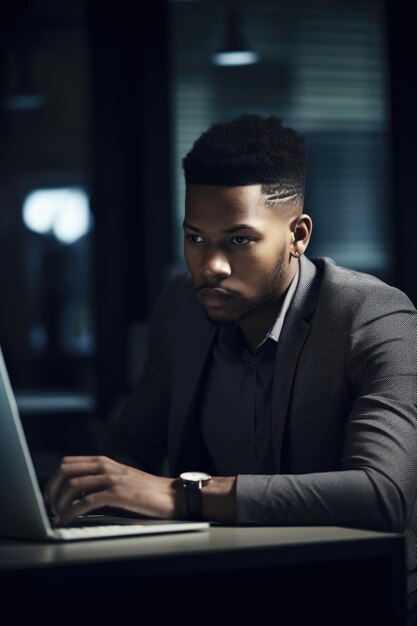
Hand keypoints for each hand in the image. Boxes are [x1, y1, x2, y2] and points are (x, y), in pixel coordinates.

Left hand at [43, 455, 178, 525]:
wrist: (171, 495)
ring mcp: (112, 478)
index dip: (54, 480)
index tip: (50, 497)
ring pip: (73, 485)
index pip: (68, 463)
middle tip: (52, 508)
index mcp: (104, 461)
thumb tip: (74, 495)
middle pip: (65, 471)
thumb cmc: (146, 491)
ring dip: (60, 504)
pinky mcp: (118, 493)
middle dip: (53, 491)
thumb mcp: (119, 479)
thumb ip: (99, 481)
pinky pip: (86, 502)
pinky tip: (69, 521)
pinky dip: (72, 513)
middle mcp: (106, 466)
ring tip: (60, 517)